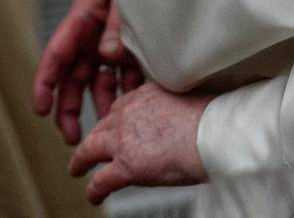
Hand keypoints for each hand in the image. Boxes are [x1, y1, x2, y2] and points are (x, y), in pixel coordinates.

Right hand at [34, 0, 143, 143]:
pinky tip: (133, 112)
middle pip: (73, 77)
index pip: (56, 55)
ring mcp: (110, 46)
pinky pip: (123, 80)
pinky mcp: (130, 53)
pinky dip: (126, 96)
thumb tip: (106, 56)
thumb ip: (116, 27)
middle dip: (68, 108)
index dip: (45, 83)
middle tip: (72, 138)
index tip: (40, 109)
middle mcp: (91, 36)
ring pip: (97, 84)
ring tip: (108, 131)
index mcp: (81, 20)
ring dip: (100, 107)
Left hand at [69, 83, 213, 203]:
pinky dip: (95, 189)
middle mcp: (127, 113)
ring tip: (78, 168)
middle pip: (102, 126)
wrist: (216, 133)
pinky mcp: (128, 166)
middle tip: (92, 148)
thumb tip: (183, 122)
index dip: (116, 121)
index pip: (121, 107)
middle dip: (96, 138)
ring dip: (82, 160)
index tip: (117, 128)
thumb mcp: (187, 100)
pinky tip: (92, 196)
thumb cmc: (213, 120)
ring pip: (92, 149)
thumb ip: (174, 109)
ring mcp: (124, 139)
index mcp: (143, 96)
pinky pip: (102, 180)